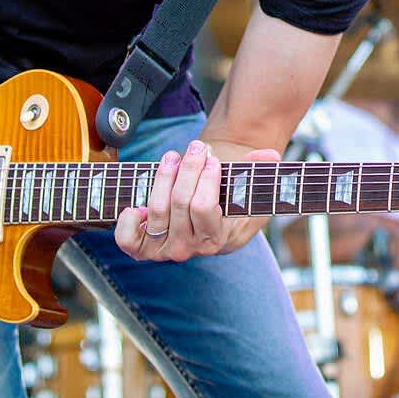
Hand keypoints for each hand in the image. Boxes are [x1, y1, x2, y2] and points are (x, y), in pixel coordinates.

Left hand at [114, 141, 281, 262]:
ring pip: (157, 208)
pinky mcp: (143, 247)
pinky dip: (127, 221)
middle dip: (188, 168)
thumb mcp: (246, 185)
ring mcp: (165, 249)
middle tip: (196, 148)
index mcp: (217, 238)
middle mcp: (189, 248)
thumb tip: (271, 155)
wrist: (207, 211)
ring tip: (173, 158)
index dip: (205, 179)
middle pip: (179, 202)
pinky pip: (127, 240)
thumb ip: (259, 170)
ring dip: (163, 177)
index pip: (203, 207)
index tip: (212, 159)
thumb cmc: (225, 196)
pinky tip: (137, 203)